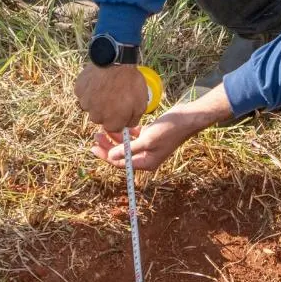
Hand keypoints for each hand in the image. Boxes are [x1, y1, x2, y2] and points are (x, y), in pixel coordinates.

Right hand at [74, 64, 147, 131]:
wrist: (116, 61)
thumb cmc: (131, 83)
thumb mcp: (141, 104)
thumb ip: (133, 120)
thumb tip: (127, 125)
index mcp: (111, 123)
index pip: (113, 127)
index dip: (118, 117)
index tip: (121, 108)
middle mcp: (96, 117)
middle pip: (100, 118)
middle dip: (106, 110)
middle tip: (114, 95)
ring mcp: (85, 103)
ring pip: (90, 105)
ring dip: (96, 99)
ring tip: (106, 86)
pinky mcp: (78, 90)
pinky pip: (83, 93)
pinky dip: (89, 89)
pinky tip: (98, 80)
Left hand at [91, 85, 234, 170]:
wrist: (187, 118)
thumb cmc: (169, 129)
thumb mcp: (147, 140)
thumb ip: (128, 149)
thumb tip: (110, 157)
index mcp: (146, 162)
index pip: (121, 163)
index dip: (106, 156)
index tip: (93, 148)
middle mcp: (146, 157)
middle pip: (122, 155)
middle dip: (108, 146)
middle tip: (96, 136)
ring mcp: (148, 146)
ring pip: (127, 145)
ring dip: (115, 138)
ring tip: (103, 129)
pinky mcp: (150, 136)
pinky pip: (134, 137)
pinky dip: (126, 133)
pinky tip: (119, 126)